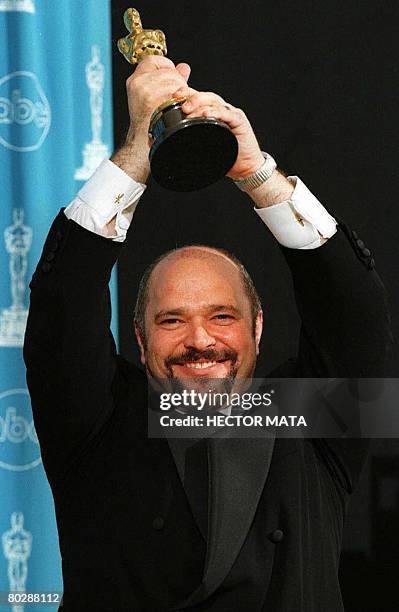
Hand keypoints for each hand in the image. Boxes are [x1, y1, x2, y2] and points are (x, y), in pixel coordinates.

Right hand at [112, 56, 192, 182]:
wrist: (143, 146)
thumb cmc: (148, 125)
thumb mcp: (151, 98)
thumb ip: (168, 79)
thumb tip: (184, 67)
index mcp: (135, 81)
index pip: (152, 60)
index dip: (165, 65)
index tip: (171, 75)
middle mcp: (139, 85)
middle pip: (168, 70)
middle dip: (177, 81)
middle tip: (175, 97)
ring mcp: (147, 93)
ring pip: (176, 81)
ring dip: (183, 92)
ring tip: (176, 106)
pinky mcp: (158, 102)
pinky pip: (181, 92)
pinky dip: (186, 100)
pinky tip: (181, 110)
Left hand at [180, 92, 264, 178]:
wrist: (246, 167)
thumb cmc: (227, 157)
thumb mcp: (205, 146)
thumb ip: (192, 139)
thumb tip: (171, 141)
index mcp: (214, 113)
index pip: (200, 98)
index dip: (188, 93)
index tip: (175, 95)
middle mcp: (223, 110)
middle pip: (207, 97)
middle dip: (192, 97)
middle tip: (180, 104)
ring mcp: (232, 115)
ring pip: (215, 102)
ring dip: (200, 104)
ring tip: (188, 110)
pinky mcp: (240, 122)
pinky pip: (228, 114)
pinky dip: (216, 112)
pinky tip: (206, 114)